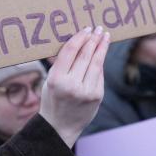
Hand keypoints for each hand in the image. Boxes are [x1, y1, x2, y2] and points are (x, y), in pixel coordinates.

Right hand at [39, 26, 109, 147]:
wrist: (60, 127)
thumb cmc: (52, 99)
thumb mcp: (50, 80)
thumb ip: (60, 63)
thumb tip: (74, 40)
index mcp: (56, 79)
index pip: (70, 51)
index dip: (80, 38)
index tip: (86, 29)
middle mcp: (72, 85)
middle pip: (85, 55)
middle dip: (93, 40)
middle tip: (98, 29)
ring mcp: (86, 91)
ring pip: (96, 63)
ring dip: (102, 48)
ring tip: (105, 36)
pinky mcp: (97, 96)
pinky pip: (99, 75)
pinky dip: (100, 63)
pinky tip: (101, 54)